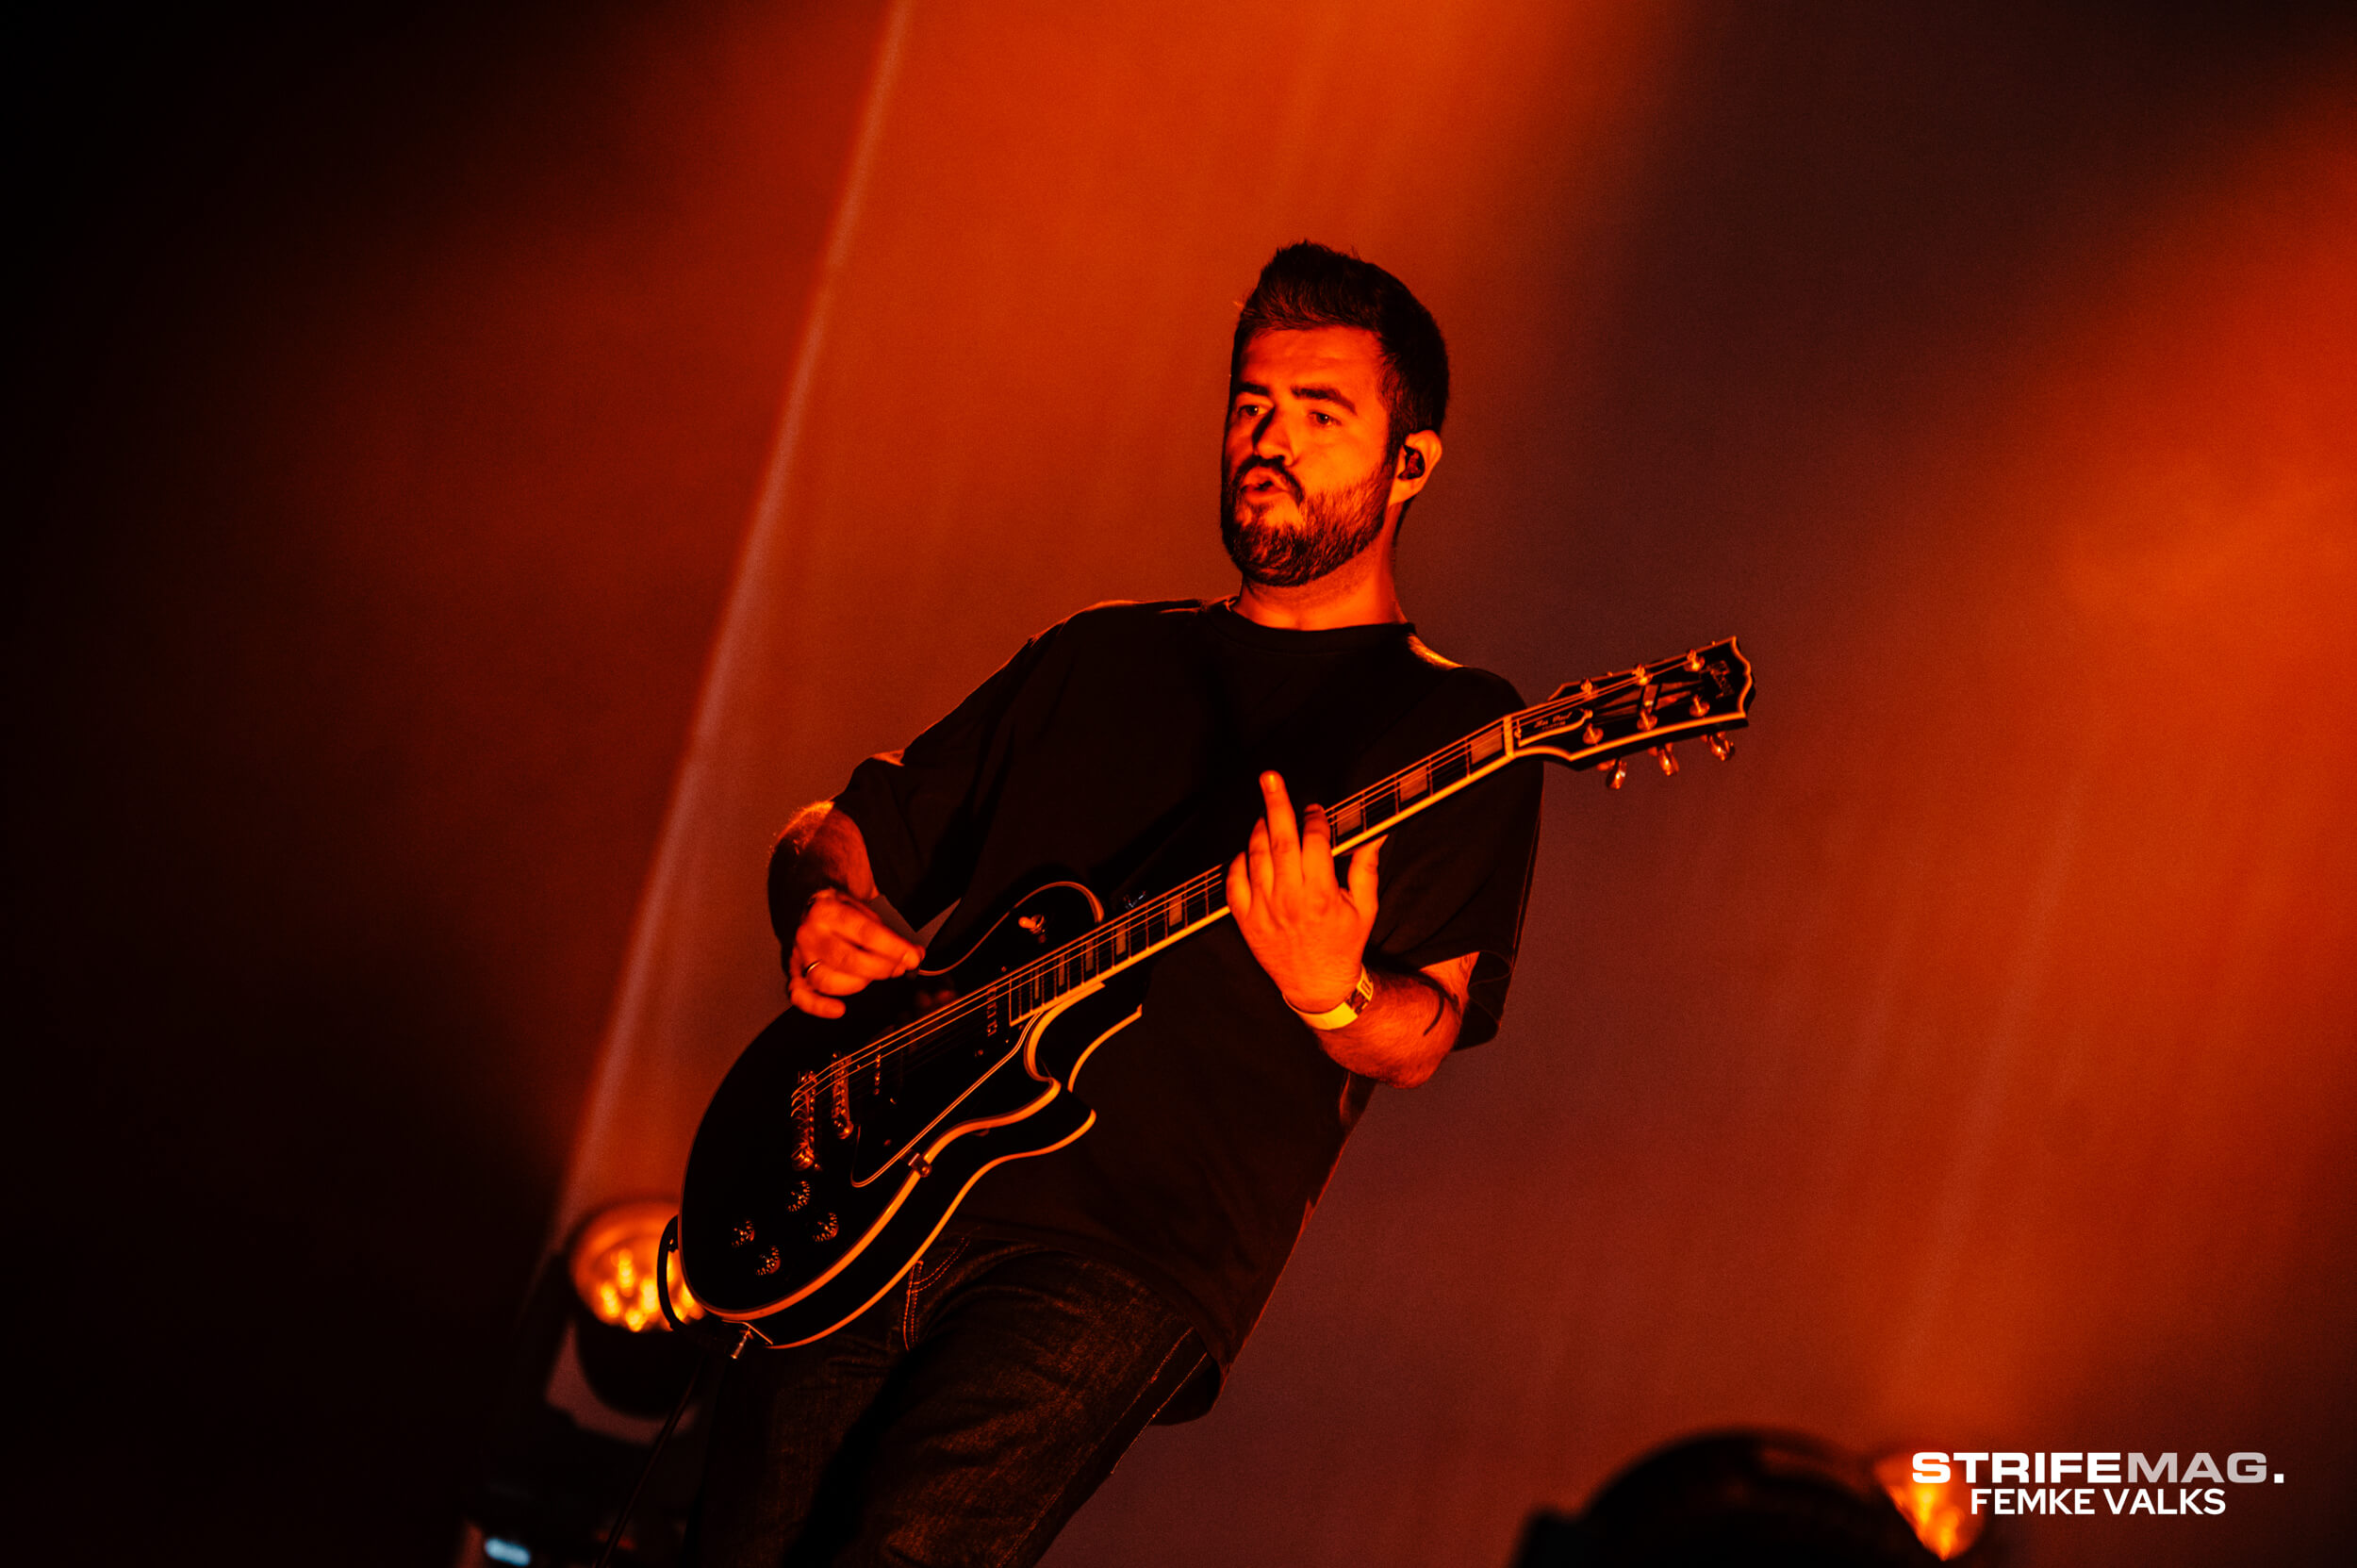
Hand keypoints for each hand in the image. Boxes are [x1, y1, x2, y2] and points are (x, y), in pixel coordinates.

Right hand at [788, 887, 922, 1017]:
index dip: (892, 948)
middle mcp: (809, 933)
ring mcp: (799, 955)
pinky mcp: (794, 973)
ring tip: (876, 976)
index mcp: (827, 910)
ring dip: (858, 984)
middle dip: (881, 968)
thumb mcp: (863, 908)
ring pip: (826, 981)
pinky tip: (839, 1009)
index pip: (865, 933)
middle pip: (847, 959)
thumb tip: (913, 954)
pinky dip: (819, 1007)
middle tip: (898, 968)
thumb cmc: (840, 910)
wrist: (810, 905)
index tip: (912, 957)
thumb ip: (887, 932)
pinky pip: (799, 996)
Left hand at [1225, 771, 1381, 1014]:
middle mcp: (1289, 899)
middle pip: (1280, 839)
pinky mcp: (1245, 919)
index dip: (1315, 819)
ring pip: (1255, 856)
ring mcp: (1263, 909)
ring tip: (1265, 815)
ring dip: (1259, 829)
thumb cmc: (1344, 944)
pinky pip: (1234, 881)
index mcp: (1321, 894)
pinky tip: (1250, 852)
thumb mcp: (1365, 908)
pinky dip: (1239, 861)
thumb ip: (1366, 868)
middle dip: (1275, 803)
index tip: (1315, 809)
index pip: (1314, 842)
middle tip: (1270, 777)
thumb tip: (1376, 835)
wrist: (1316, 985)